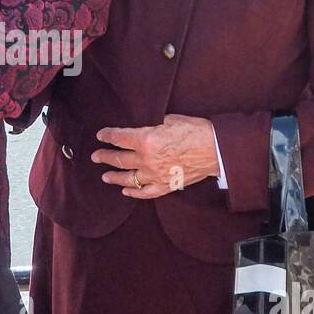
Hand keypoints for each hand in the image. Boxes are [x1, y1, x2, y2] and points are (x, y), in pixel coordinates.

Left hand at [91, 115, 219, 198]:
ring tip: (104, 175)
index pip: (119, 138)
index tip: (101, 135)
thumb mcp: (171, 120)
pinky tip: (126, 191)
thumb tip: (147, 129)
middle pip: (119, 159)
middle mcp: (146, 159)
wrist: (217, 149)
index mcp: (146, 140)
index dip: (107, 136)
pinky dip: (134, 192)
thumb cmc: (196, 131)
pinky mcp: (165, 186)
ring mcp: (155, 175)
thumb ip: (153, 126)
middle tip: (96, 155)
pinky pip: (145, 192)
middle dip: (105, 156)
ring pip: (128, 178)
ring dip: (114, 176)